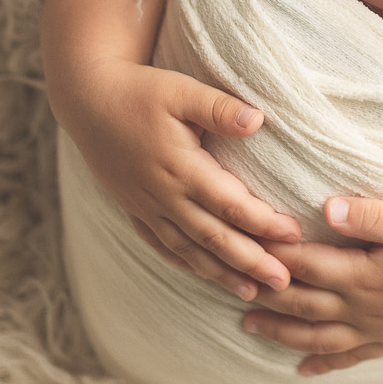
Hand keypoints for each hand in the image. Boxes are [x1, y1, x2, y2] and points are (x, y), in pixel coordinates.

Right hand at [63, 57, 301, 298]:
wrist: (88, 101)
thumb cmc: (140, 91)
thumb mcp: (181, 90)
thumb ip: (219, 108)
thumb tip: (258, 120)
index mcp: (180, 167)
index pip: (229, 204)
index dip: (263, 222)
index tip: (294, 234)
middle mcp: (163, 196)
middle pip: (213, 238)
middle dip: (250, 262)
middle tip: (284, 282)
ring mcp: (146, 207)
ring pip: (188, 250)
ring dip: (221, 274)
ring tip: (251, 292)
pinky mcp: (135, 210)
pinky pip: (163, 247)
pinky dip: (187, 265)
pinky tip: (206, 275)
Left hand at [241, 196, 382, 373]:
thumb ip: (370, 214)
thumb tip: (327, 207)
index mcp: (361, 274)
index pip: (304, 264)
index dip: (272, 254)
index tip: (243, 242)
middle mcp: (360, 307)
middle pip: (300, 303)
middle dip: (264, 295)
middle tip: (230, 287)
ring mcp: (375, 328)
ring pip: (315, 336)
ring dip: (280, 331)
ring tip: (249, 327)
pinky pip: (349, 357)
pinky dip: (323, 364)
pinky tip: (304, 369)